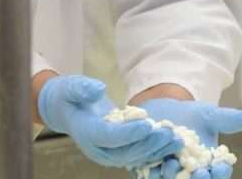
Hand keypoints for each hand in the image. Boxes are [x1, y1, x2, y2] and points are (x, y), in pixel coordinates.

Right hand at [38, 75, 182, 167]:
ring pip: (136, 156)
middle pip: (126, 151)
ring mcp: (108, 154)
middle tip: (170, 132)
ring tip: (177, 139)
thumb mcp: (70, 86)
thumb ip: (82, 88)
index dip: (129, 132)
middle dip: (149, 143)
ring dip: (157, 149)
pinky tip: (173, 143)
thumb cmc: (68, 96)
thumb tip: (99, 89)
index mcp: (86, 132)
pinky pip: (139, 154)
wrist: (64, 109)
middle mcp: (98, 149)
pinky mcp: (119, 152)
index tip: (148, 124)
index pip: (109, 136)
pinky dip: (157, 150)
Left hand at [137, 99, 241, 178]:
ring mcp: (170, 174)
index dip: (220, 173)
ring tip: (173, 165)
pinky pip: (150, 176)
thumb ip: (226, 119)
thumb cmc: (191, 115)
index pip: (219, 174)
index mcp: (210, 165)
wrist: (162, 109)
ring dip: (174, 177)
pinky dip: (151, 173)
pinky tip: (152, 166)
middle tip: (201, 174)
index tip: (220, 168)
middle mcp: (191, 174)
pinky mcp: (149, 170)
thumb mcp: (209, 115)